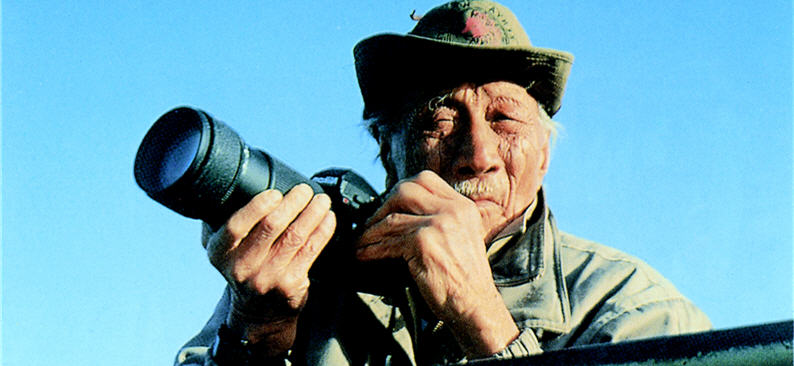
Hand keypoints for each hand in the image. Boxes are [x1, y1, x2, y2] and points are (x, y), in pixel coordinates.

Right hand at [203, 183, 335, 354]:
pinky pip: (310, 250)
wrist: (257, 313)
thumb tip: (236, 188)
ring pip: (295, 236)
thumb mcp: (225, 250)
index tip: (275, 192)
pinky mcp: (290, 284)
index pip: (236, 226)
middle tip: (304, 190)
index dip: (257, 206)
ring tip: (321, 200)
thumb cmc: (244, 268)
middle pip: (271, 227)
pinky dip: (322, 230)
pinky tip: (328, 218)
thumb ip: (227, 224)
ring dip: (312, 213)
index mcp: (220, 252)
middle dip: (292, 202)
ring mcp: (267, 277)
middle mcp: (242, 267)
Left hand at [356, 171, 517, 356]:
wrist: (475, 304)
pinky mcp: (424, 242)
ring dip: (370, 232)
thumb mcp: (461, 237)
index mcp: (462, 206)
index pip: (425, 180)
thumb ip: (440, 219)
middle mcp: (453, 210)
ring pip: (391, 218)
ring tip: (361, 243)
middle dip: (382, 206)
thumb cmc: (465, 279)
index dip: (400, 191)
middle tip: (371, 224)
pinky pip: (388, 241)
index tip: (388, 207)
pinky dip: (371, 249)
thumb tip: (402, 211)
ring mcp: (438, 224)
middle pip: (405, 190)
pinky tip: (364, 255)